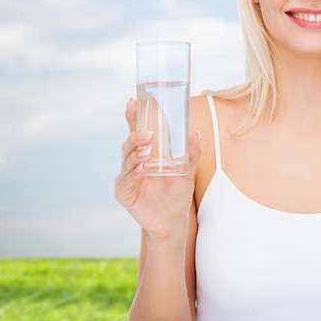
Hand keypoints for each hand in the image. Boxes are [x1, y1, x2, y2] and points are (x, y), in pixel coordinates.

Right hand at [114, 98, 200, 240]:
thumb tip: (195, 134)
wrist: (173, 220)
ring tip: (147, 150)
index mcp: (147, 152)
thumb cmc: (177, 192)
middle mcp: (134, 162)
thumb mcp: (187, 170)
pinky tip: (142, 168)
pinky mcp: (125, 193)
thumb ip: (191, 153)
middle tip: (148, 133)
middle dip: (136, 135)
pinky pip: (127, 180)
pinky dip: (134, 172)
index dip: (134, 116)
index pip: (138, 130)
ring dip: (136, 152)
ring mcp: (127, 176)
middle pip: (129, 143)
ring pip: (126, 159)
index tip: (133, 101)